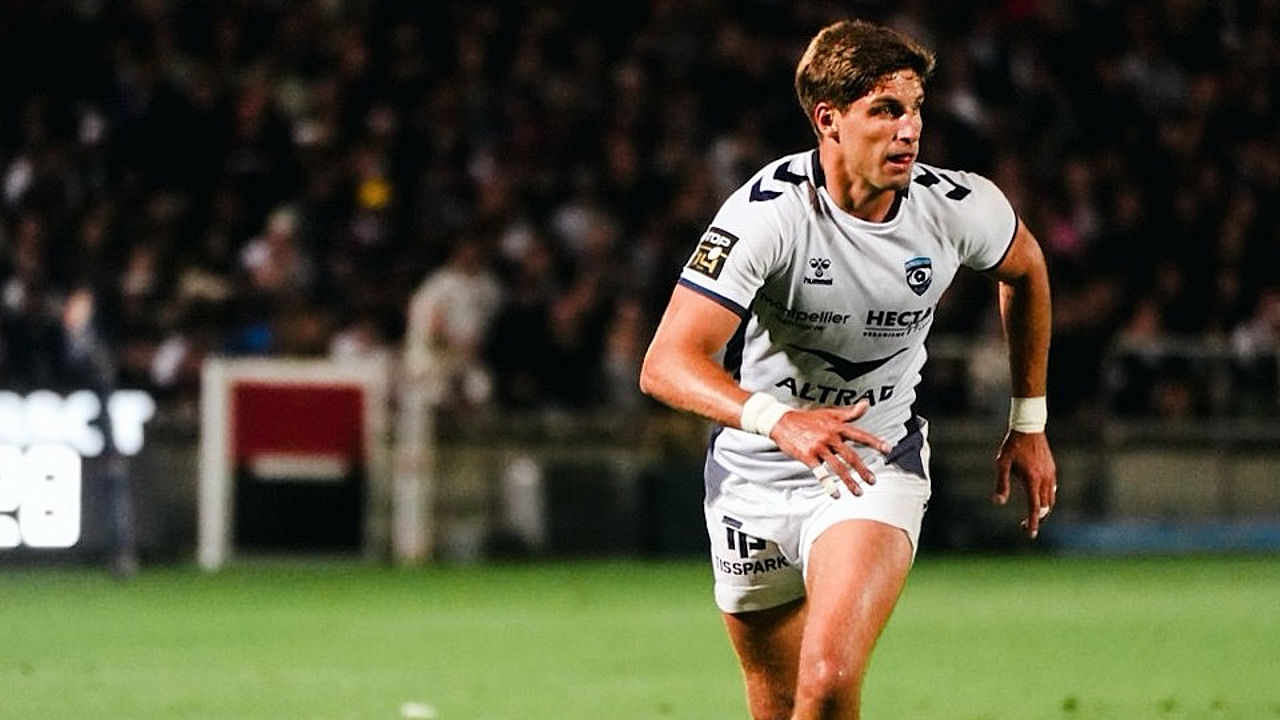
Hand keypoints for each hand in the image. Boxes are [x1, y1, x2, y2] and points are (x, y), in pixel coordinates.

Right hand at [770, 400, 890, 497]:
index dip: (874, 442)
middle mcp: (830, 436)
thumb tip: (866, 405)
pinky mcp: (808, 456)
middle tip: (872, 480)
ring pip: (838, 467)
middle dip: (863, 470)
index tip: (887, 450)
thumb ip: (849, 412)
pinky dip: (829, 485)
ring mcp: (819, 447)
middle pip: (851, 456)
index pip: (860, 435)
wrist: (782, 421)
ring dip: (849, 481)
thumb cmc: (807, 418)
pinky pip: (821, 473)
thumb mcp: (829, 413)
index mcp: (837, 426)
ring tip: (858, 492)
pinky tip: (836, 494)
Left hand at [993, 430, 1056, 537]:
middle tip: (1025, 526)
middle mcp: (1044, 479)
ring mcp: (1051, 474)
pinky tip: (1039, 499)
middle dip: (1037, 519)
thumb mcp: (1002, 464)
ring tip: (1032, 515)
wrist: (1029, 428)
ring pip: (1051, 499)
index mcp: (1032, 480)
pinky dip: (1047, 499)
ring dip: (1043, 510)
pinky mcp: (1052, 469)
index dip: (1033, 523)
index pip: (1035, 508)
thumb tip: (998, 502)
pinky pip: (1052, 489)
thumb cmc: (1013, 446)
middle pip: (1045, 507)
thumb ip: (1002, 484)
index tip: (1030, 534)